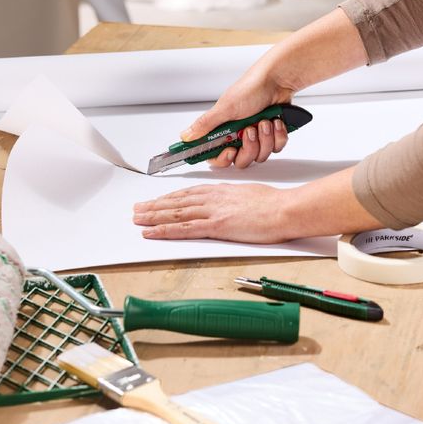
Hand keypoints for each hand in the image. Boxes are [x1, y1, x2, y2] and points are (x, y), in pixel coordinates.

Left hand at [133, 184, 292, 243]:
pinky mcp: (216, 225)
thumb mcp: (249, 195)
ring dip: (153, 216)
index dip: (169, 198)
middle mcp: (213, 198)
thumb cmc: (275, 205)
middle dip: (155, 206)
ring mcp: (213, 211)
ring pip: (175, 213)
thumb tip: (229, 205)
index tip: (157, 201)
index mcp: (221, 191)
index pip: (188, 194)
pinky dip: (164, 230)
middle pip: (177, 202)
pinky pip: (184, 228)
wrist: (285, 209)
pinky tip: (151, 232)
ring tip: (137, 219)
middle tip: (137, 209)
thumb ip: (234, 200)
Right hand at [181, 71, 292, 169]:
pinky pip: (276, 148)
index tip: (230, 151)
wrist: (279, 80)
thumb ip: (205, 125)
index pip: (217, 156)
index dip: (223, 158)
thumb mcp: (225, 108)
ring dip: (265, 138)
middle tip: (250, 130)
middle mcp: (239, 135)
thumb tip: (185, 136)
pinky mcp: (272, 135)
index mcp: (223, 129)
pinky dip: (278, 135)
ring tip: (265, 121)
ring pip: (260, 155)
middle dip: (249, 147)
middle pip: (241, 160)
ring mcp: (257, 136)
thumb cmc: (251, 88)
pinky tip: (276, 121)